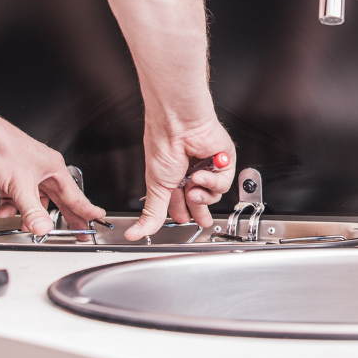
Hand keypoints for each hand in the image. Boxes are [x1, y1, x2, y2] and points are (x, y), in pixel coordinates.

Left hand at [0, 118, 105, 237]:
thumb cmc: (0, 145)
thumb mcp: (20, 184)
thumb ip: (32, 210)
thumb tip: (42, 227)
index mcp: (53, 168)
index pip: (75, 195)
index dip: (87, 209)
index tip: (97, 218)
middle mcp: (41, 170)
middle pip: (57, 200)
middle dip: (63, 217)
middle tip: (75, 232)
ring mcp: (24, 173)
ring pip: (33, 201)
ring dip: (29, 214)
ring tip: (27, 225)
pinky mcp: (8, 176)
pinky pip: (14, 198)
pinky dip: (10, 207)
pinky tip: (4, 211)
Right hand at [126, 117, 235, 239]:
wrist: (180, 125)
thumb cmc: (164, 144)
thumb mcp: (156, 186)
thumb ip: (151, 213)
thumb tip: (135, 232)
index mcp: (172, 178)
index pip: (180, 203)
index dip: (183, 214)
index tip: (184, 220)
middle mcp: (190, 173)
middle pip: (200, 202)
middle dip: (200, 212)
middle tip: (202, 220)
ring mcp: (207, 168)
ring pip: (212, 196)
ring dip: (202, 194)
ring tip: (192, 184)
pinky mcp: (223, 163)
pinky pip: (222, 184)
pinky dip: (212, 181)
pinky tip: (202, 173)